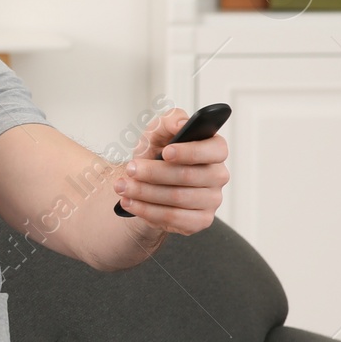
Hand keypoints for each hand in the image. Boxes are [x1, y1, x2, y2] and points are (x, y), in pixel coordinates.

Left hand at [112, 109, 228, 234]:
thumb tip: (181, 124)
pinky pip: (174, 218)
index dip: (191, 152)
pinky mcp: (200, 220)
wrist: (145, 182)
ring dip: (144, 192)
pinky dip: (147, 210)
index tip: (166, 152)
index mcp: (214, 149)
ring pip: (178, 198)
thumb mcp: (157, 132)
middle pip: (189, 176)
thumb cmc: (157, 154)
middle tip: (130, 169)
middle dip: (154, 173)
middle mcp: (218, 175)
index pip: (215, 149)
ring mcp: (212, 200)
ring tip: (122, 187)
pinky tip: (130, 203)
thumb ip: (169, 121)